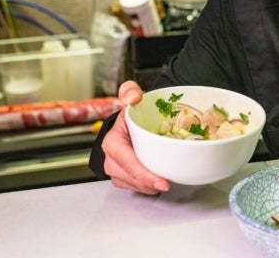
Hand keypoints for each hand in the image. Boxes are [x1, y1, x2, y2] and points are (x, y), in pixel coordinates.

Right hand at [101, 80, 170, 194]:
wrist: (128, 123)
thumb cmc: (132, 114)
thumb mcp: (132, 99)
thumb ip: (130, 91)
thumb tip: (132, 96)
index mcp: (113, 142)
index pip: (127, 161)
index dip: (143, 173)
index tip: (160, 180)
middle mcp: (111, 158)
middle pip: (130, 177)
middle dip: (147, 183)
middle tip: (167, 184)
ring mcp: (115, 170)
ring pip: (132, 185)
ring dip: (148, 187)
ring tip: (164, 183)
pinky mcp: (122, 177)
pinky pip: (134, 187)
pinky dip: (146, 187)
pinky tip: (157, 185)